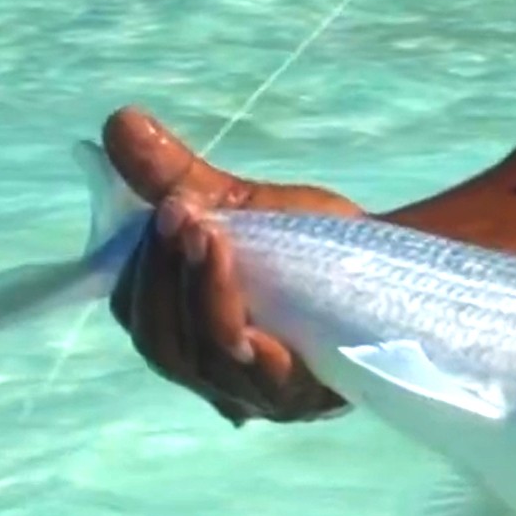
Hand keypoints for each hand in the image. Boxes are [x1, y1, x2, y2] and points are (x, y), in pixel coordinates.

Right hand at [99, 106, 369, 424]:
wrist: (396, 270)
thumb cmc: (312, 246)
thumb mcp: (240, 207)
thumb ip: (176, 177)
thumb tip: (119, 120)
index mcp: (190, 336)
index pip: (137, 316)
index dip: (138, 269)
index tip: (162, 208)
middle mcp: (218, 377)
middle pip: (164, 344)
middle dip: (165, 276)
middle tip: (180, 214)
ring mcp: (261, 394)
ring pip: (205, 353)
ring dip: (199, 288)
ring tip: (207, 229)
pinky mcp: (305, 395)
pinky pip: (257, 365)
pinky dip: (237, 314)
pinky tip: (239, 272)